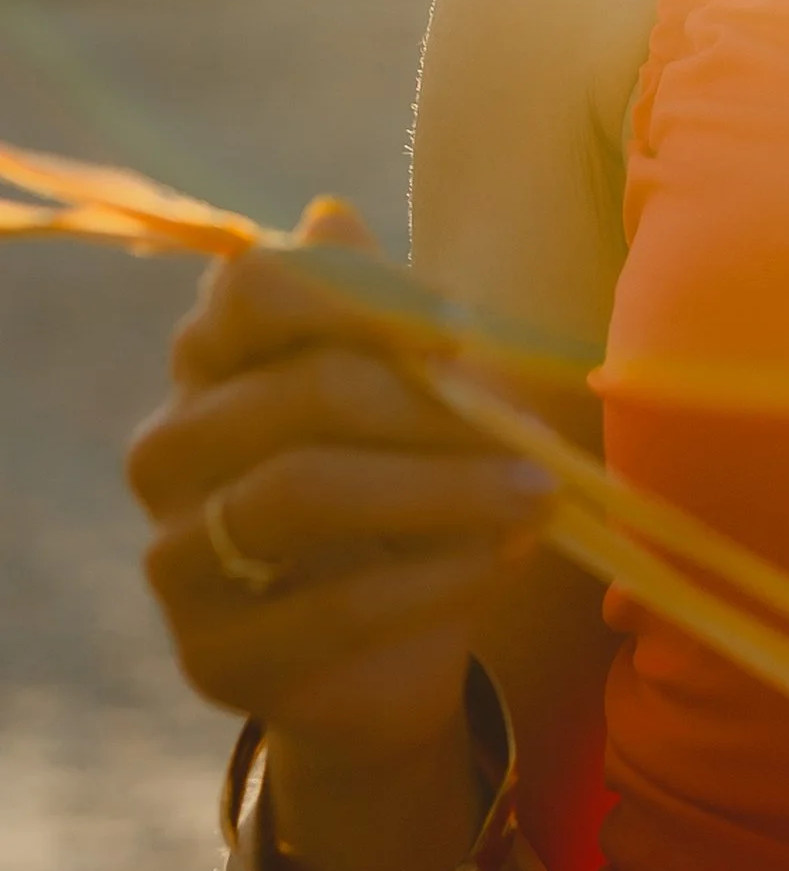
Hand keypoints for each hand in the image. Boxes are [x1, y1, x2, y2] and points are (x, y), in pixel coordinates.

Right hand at [125, 202, 555, 779]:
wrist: (392, 650)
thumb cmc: (407, 484)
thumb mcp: (416, 390)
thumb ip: (380, 311)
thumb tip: (328, 214)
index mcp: (214, 357)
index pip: (252, 285)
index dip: (361, 296)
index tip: (461, 331)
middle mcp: (171, 448)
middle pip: (298, 390)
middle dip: (431, 410)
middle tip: (533, 442)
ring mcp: (175, 556)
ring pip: (300, 493)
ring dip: (442, 492)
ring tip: (534, 501)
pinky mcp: (208, 656)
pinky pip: (324, 608)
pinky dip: (431, 580)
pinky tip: (497, 562)